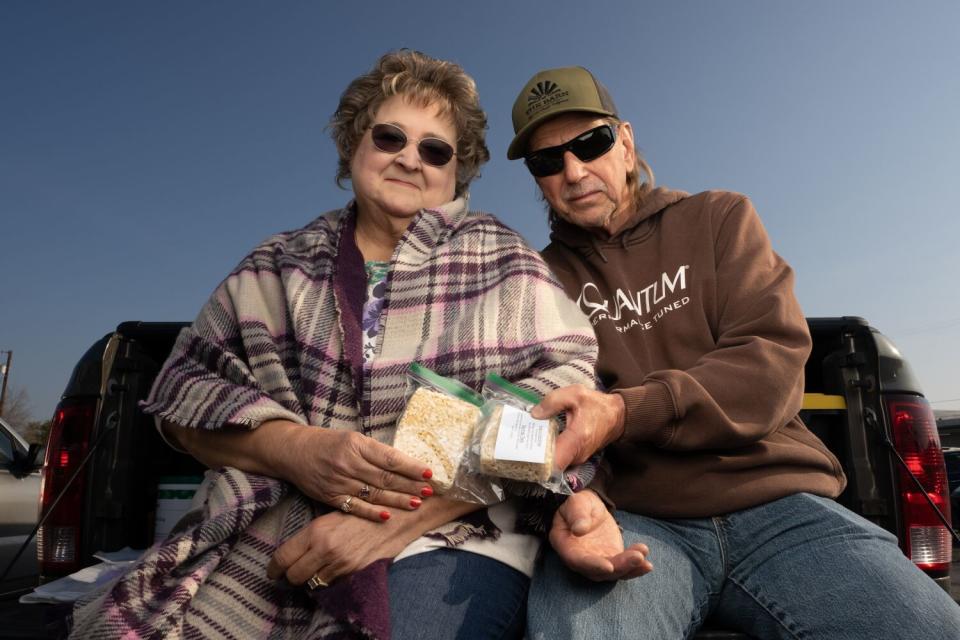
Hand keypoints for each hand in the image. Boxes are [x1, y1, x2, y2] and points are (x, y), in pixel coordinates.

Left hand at [266, 509, 407, 585]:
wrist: (398, 515)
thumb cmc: (365, 510)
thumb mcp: (334, 514)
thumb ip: (314, 533)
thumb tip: (296, 549)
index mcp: (316, 530)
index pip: (284, 557)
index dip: (274, 568)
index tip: (272, 571)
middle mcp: (325, 548)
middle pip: (294, 576)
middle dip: (291, 576)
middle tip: (292, 571)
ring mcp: (340, 563)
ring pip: (312, 583)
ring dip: (311, 578)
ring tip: (315, 569)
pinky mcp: (354, 572)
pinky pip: (332, 584)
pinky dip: (329, 580)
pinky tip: (333, 569)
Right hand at [275, 422, 434, 522]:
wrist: (293, 451)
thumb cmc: (328, 443)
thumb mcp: (352, 438)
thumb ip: (374, 452)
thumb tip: (404, 464)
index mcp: (357, 444)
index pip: (390, 457)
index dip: (411, 467)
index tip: (428, 473)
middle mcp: (349, 462)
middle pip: (385, 477)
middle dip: (409, 485)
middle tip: (429, 492)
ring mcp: (339, 481)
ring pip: (373, 493)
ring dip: (397, 500)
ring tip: (416, 503)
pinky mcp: (331, 497)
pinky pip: (355, 506)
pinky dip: (371, 512)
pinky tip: (388, 515)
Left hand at [530, 385, 624, 469]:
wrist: (617, 416)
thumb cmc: (596, 405)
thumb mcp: (575, 394)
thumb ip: (553, 401)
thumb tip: (534, 414)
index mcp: (577, 438)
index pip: (555, 462)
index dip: (537, 463)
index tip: (522, 455)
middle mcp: (577, 454)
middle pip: (551, 465)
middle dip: (533, 458)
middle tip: (516, 447)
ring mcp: (578, 458)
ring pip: (554, 464)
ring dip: (540, 456)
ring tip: (522, 444)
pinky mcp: (577, 457)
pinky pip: (560, 459)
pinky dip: (548, 454)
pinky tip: (537, 443)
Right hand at [550, 490, 651, 581]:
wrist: (588, 508)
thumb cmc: (578, 504)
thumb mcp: (576, 503)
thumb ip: (577, 515)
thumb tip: (579, 529)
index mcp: (565, 545)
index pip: (577, 560)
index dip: (592, 565)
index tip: (609, 566)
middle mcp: (579, 559)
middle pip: (598, 571)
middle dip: (618, 567)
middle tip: (637, 558)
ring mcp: (596, 561)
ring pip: (613, 572)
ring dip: (629, 568)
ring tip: (643, 556)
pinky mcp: (611, 559)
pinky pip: (623, 567)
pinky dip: (635, 568)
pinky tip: (647, 564)